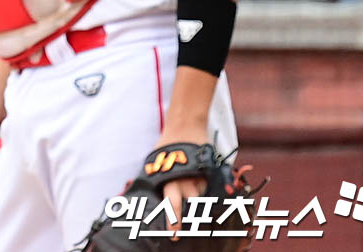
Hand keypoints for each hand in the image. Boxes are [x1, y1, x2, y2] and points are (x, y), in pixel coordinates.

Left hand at [153, 123, 209, 238]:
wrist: (185, 126)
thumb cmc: (167, 147)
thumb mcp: (156, 163)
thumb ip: (157, 180)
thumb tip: (149, 199)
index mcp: (170, 179)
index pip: (172, 205)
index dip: (174, 223)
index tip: (174, 236)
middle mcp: (187, 180)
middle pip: (192, 205)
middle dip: (190, 219)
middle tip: (188, 229)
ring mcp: (202, 176)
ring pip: (203, 197)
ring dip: (200, 204)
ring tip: (198, 209)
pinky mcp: (212, 172)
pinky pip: (212, 188)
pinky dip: (209, 194)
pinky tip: (207, 195)